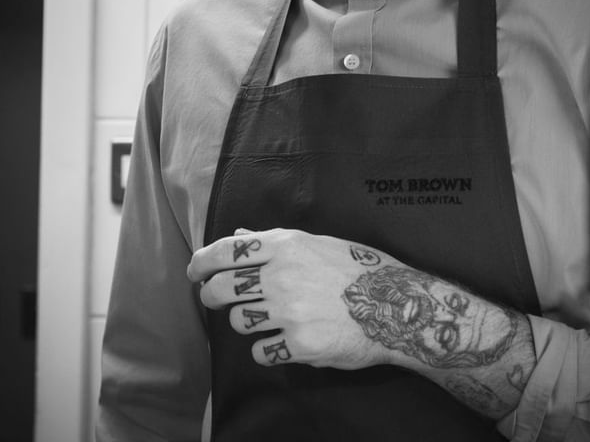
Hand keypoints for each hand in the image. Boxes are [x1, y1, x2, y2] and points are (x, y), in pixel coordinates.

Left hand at [187, 228, 398, 369]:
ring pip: (238, 322)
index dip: (202, 261)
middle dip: (212, 294)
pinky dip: (265, 350)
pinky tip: (279, 342)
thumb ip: (274, 242)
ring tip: (262, 319)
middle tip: (216, 298)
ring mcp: (289, 312)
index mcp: (286, 246)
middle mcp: (281, 276)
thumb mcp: (316, 243)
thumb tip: (240, 236)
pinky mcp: (299, 346)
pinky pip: (261, 352)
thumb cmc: (357, 268)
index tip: (195, 271)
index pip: (226, 251)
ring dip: (243, 321)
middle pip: (221, 288)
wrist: (394, 306)